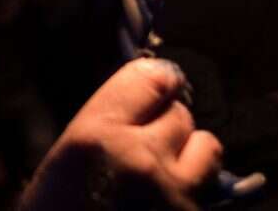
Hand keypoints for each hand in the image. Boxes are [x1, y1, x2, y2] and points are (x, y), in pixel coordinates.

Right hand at [19, 58, 221, 209]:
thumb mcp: (64, 163)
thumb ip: (107, 129)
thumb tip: (146, 108)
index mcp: (97, 133)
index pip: (150, 78)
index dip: (156, 83)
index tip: (156, 90)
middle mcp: (141, 156)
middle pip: (180, 113)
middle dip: (169, 124)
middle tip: (151, 142)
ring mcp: (175, 196)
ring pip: (209, 148)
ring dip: (193, 155)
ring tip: (171, 172)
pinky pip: (212, 193)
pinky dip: (198, 194)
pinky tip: (171, 204)